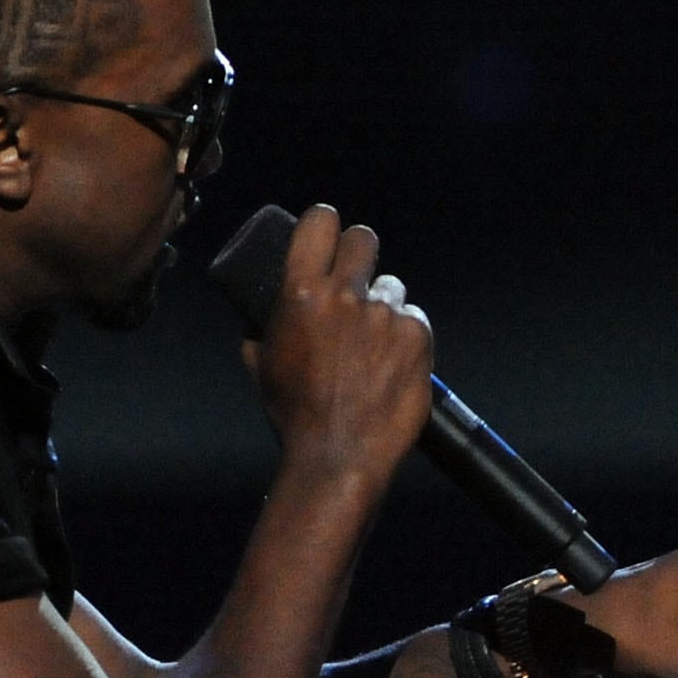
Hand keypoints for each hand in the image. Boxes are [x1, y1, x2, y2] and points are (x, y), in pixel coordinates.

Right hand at [240, 204, 433, 481]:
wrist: (339, 455)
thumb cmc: (296, 416)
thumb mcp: (263, 367)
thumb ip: (263, 331)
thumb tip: (259, 321)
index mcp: (301, 293)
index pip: (320, 221)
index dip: (325, 224)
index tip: (328, 234)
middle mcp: (346, 295)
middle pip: (364, 239)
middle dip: (359, 255)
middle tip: (356, 281)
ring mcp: (385, 314)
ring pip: (392, 286)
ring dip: (383, 305)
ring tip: (372, 343)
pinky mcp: (417, 335)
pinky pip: (414, 318)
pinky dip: (405, 336)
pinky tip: (392, 363)